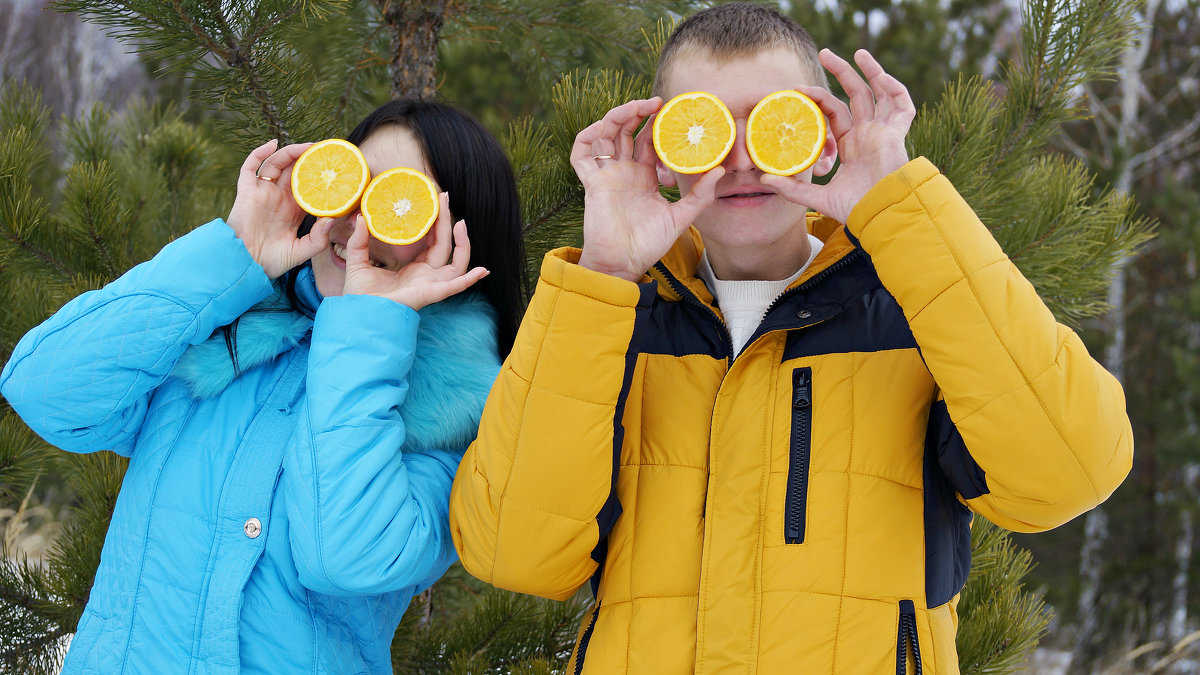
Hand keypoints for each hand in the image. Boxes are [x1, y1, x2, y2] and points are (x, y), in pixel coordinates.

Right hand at [226, 139, 332, 278]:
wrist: (245, 265)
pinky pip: (250, 167)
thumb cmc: (272, 261)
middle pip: (295, 169)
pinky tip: (272, 144)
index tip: (338, 167)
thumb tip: (331, 219)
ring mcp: (263, 192)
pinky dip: (259, 153)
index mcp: (294, 209)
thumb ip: (318, 239)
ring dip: (291, 152)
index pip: (310, 186)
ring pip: (277, 163)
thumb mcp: (301, 251)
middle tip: (326, 149)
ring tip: (308, 146)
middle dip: (309, 158)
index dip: (321, 176)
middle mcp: (279, 197)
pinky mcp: (247, 191)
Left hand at [340, 193, 487, 309]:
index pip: (431, 242)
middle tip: (445, 197)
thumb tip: (360, 218)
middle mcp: (426, 276)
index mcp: (413, 269)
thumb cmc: (360, 295)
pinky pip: (456, 286)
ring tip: (460, 223)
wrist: (359, 313)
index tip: (434, 201)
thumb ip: (359, 240)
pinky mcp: (431, 293)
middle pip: (445, 246)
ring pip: (457, 263)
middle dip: (447, 222)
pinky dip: (470, 279)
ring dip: (463, 244)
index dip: (436, 223)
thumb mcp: (358, 260)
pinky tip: (482, 270)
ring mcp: (431, 284)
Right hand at [571, 98, 723, 281]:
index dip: (657, 124)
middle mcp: (623, 171)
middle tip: (658, 101)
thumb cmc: (649, 244)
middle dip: (639, 112)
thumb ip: (700, 196)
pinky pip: (581, 154)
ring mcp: (606, 175)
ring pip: (605, 134)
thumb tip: (721, 170)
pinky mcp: (592, 183)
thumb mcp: (681, 217)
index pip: (648, 141)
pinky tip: (603, 127)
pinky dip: (588, 136)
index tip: (673, 111)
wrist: (623, 263)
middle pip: (626, 131)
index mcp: (643, 176)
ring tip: (637, 107)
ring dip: (618, 116)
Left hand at [761, 49, 914, 224]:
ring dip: (871, 71)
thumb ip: (792, 188)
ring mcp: (883, 133)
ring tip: (856, 52)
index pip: (834, 113)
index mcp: (851, 145)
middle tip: (824, 53)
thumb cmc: (854, 209)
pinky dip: (895, 89)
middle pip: (856, 95)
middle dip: (843, 72)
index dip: (819, 99)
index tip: (799, 89)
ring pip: (880, 93)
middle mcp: (868, 135)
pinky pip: (902, 106)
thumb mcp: (817, 197)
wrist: (879, 217)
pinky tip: (880, 76)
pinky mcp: (896, 135)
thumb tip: (762, 178)